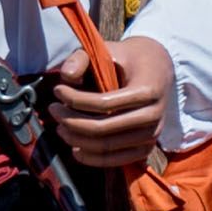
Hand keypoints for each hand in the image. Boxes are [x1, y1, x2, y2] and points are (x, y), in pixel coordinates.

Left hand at [43, 34, 175, 172]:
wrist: (158, 70)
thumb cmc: (126, 60)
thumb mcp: (105, 50)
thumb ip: (82, 58)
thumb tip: (66, 76)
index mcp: (148, 90)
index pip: (103, 103)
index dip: (74, 99)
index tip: (57, 90)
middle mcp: (154, 115)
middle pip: (102, 129)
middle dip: (70, 121)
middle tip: (53, 110)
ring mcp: (152, 135)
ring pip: (106, 146)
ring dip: (76, 139)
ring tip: (60, 126)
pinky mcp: (146, 148)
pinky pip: (117, 161)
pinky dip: (93, 158)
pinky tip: (74, 148)